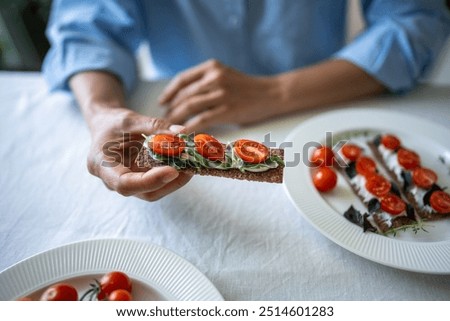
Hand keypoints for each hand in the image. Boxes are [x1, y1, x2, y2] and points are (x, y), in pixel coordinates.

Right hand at [86, 107, 191, 200]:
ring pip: (155, 191)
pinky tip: (187, 163)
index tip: (173, 170)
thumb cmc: (112, 122)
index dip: (150, 181)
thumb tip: (183, 132)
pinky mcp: (141, 181)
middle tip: (191, 167)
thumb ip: (154, 126)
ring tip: (193, 163)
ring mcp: (129, 183)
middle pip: (145, 192)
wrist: (105, 125)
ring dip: (176, 180)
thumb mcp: (130, 119)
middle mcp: (114, 181)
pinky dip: (174, 175)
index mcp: (102, 166)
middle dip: (170, 182)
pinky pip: (158, 183)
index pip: (125, 184)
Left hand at [158, 59, 281, 132]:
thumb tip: (183, 99)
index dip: (169, 92)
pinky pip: (201, 120)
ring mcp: (221, 94)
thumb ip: (206, 82)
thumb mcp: (225, 75)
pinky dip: (189, 128)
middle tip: (165, 120)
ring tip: (170, 128)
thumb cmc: (247, 88)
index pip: (182, 79)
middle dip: (171, 109)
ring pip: (189, 106)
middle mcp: (215, 77)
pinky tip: (182, 134)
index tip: (162, 102)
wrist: (272, 94)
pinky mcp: (227, 110)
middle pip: (184, 94)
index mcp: (212, 67)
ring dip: (176, 119)